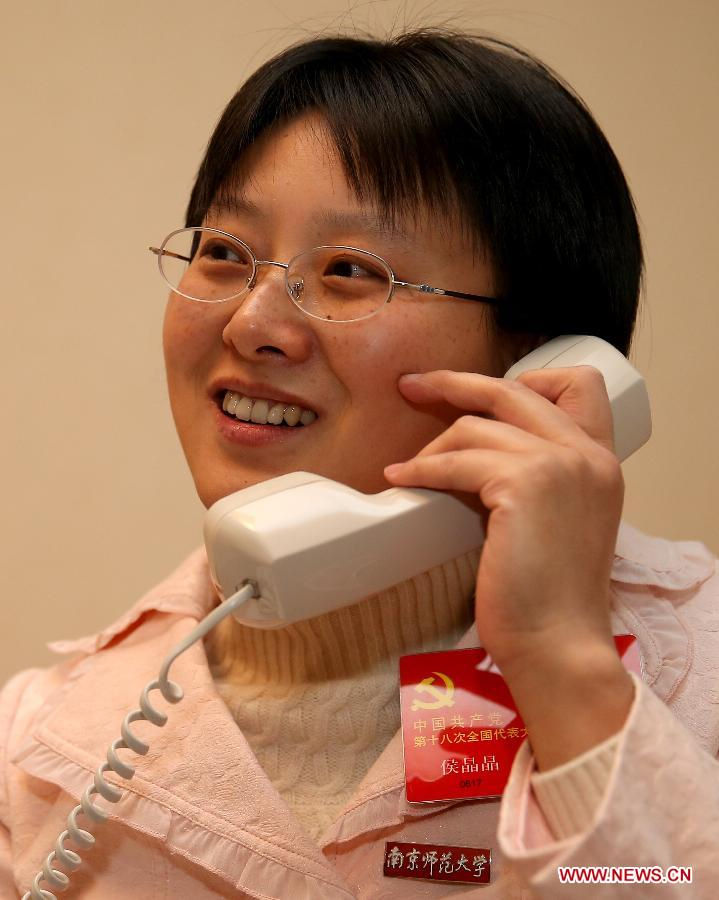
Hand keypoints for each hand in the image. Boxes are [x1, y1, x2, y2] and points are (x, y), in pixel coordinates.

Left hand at [384, 366, 633, 767]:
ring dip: (433, 448)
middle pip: (513, 390)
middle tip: (413, 384)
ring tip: (408, 471)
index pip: (576, 385)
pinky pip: (457, 462)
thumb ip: (537, 479)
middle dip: (456, 382)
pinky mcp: (523, 485)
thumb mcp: (559, 521)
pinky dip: (422, 469)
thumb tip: (473, 452)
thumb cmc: (549, 598)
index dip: (523, 380)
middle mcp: (587, 454)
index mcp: (601, 460)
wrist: (558, 646)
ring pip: (476, 427)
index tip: (478, 394)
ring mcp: (558, 465)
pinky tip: (400, 480)